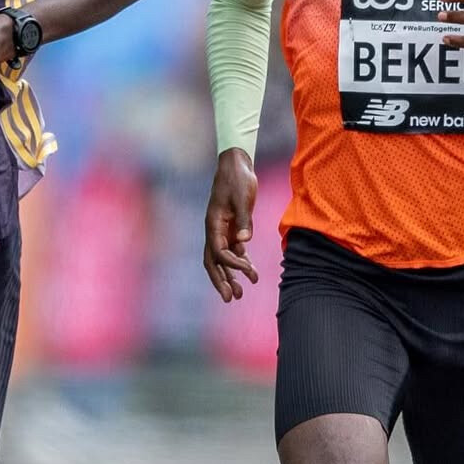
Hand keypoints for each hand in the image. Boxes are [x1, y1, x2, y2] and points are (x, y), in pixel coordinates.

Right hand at [203, 148, 258, 302]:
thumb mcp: (242, 197)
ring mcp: (221, 229)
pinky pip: (232, 250)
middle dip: (221, 281)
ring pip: (222, 259)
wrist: (236, 163)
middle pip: (213, 262)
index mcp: (213, 224)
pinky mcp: (231, 226)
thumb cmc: (238, 179)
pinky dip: (239, 262)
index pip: (219, 253)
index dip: (233, 265)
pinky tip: (249, 271)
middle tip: (230, 299)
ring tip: (240, 292)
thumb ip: (244, 220)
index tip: (250, 272)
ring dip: (230, 276)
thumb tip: (245, 242)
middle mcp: (214, 230)